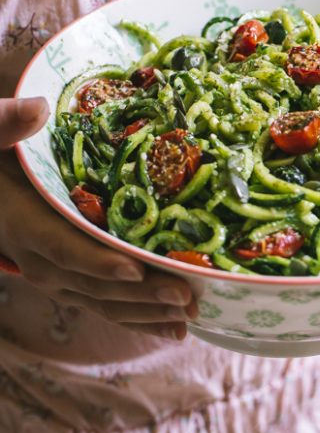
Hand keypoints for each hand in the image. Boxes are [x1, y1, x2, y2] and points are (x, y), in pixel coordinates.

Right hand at [0, 97, 196, 339]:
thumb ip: (5, 124)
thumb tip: (37, 108)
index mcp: (24, 222)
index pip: (63, 248)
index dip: (97, 262)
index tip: (135, 270)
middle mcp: (39, 257)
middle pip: (93, 282)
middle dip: (140, 293)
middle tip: (186, 295)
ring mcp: (55, 272)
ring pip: (102, 300)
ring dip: (145, 311)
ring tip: (189, 315)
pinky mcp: (70, 276)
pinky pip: (104, 303)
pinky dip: (136, 316)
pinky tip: (172, 325)